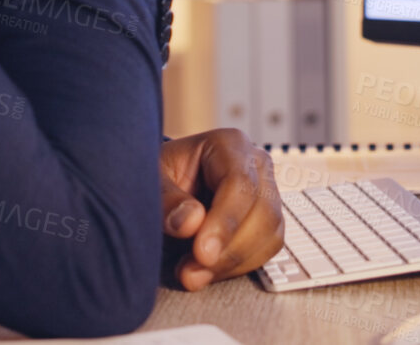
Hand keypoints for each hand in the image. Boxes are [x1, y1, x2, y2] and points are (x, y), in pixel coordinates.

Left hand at [159, 129, 283, 290]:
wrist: (166, 187)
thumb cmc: (159, 176)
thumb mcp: (151, 180)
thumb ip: (166, 199)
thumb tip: (191, 222)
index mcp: (230, 145)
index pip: (241, 183)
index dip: (225, 221)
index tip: (203, 253)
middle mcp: (256, 166)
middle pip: (262, 212)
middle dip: (228, 250)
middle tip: (191, 272)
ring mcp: (266, 194)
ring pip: (269, 236)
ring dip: (231, 263)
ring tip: (191, 273)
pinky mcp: (266, 222)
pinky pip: (265, 251)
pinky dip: (236, 268)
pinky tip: (206, 271)